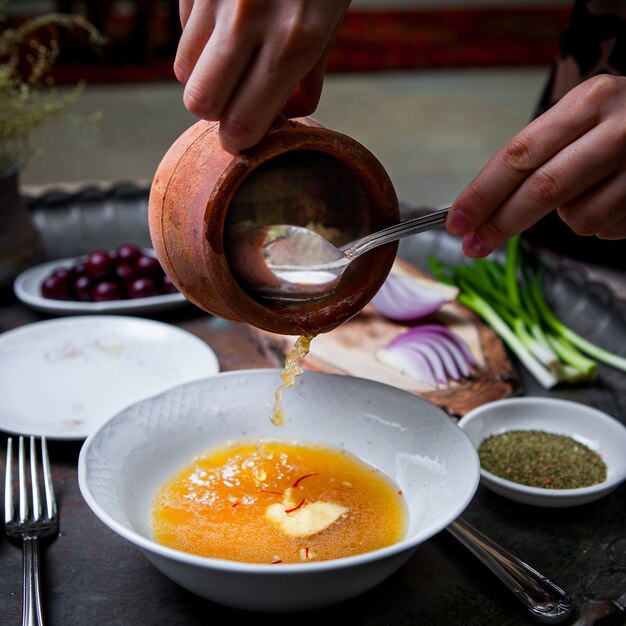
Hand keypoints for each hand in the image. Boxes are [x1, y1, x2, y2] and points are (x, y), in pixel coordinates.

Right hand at [175, 0, 350, 153]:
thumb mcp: (330, 21)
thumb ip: (308, 77)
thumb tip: (280, 118)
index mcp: (293, 41)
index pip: (242, 122)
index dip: (240, 139)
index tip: (244, 136)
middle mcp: (247, 20)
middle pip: (200, 103)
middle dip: (217, 111)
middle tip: (237, 100)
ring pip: (183, 72)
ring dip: (205, 76)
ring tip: (234, 58)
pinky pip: (182, 34)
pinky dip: (199, 41)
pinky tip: (225, 22)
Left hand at [446, 74, 625, 257]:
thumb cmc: (620, 123)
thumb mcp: (581, 118)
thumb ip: (538, 155)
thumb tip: (480, 210)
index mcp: (588, 102)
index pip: (520, 154)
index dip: (482, 193)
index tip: (457, 221)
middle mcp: (619, 128)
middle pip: (542, 188)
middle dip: (501, 223)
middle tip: (473, 246)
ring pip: (578, 218)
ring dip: (569, 217)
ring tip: (589, 190)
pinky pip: (607, 230)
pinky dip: (601, 223)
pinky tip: (616, 197)